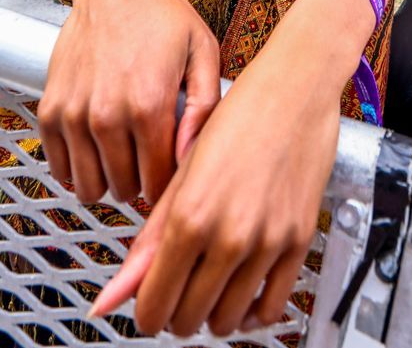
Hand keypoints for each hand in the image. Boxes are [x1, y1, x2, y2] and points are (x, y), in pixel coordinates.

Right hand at [38, 0, 220, 207]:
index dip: (168, 187)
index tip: (171, 176)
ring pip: (88, 187)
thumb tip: (191, 161)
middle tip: (148, 162)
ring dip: (106, 180)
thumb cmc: (163, 18)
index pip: (157, 183)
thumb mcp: (203, 55)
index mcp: (149, 107)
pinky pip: (57, 167)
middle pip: (123, 189)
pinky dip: (75, 167)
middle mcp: (106, 115)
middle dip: (139, 183)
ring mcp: (73, 114)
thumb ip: (203, 111)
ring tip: (122, 158)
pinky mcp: (49, 109)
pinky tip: (94, 150)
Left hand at [90, 52, 338, 336]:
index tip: (149, 305)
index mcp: (189, 217)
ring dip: (212, 315)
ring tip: (210, 288)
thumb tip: (112, 296)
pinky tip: (243, 291)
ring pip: (228, 321)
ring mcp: (268, 242)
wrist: (295, 89)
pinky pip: (271, 308)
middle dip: (176, 313)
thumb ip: (149, 240)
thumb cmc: (236, 119)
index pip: (155, 304)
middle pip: (189, 320)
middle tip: (179, 290)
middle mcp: (229, 235)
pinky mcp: (299, 242)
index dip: (146, 313)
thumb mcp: (182, 175)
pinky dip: (252, 312)